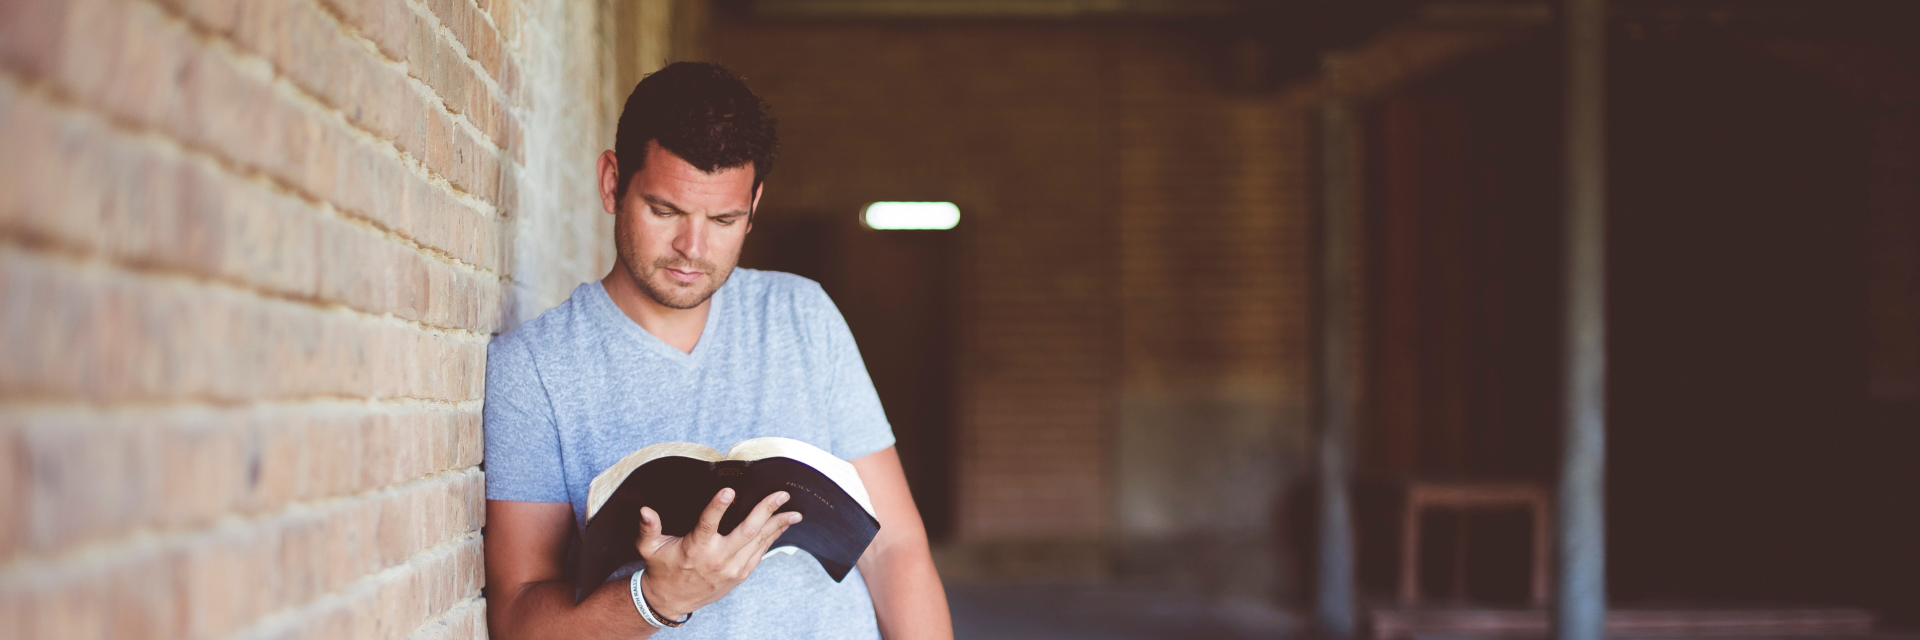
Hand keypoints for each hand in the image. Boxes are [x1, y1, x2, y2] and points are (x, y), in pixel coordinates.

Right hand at [633, 488, 802, 619]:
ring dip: (778, 525)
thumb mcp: (649, 548)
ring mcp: (732, 568)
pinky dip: (772, 539)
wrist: (671, 600)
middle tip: (781, 494)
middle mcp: (717, 558)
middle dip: (766, 510)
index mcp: (695, 548)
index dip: (718, 506)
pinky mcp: (739, 574)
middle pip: (746, 531)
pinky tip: (782, 526)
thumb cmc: (662, 568)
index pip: (708, 523)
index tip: (729, 490)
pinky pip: (760, 554)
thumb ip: (648, 528)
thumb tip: (645, 510)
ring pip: (759, 542)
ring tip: (793, 511)